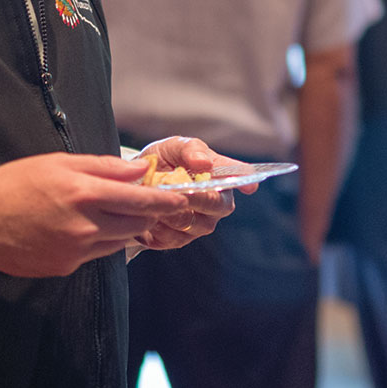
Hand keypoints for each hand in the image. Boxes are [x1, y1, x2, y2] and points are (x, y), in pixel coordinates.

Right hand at [0, 152, 191, 276]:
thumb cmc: (15, 183)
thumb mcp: (59, 162)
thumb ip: (103, 166)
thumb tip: (139, 170)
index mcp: (84, 193)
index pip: (141, 201)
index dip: (166, 202)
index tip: (182, 200)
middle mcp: (84, 226)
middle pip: (137, 225)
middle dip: (148, 215)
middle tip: (151, 205)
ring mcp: (75, 251)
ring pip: (119, 241)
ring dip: (124, 228)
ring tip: (111, 213)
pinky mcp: (65, 267)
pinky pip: (96, 254)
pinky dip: (99, 240)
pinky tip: (83, 227)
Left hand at [132, 136, 242, 250]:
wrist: (137, 182)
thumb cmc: (164, 160)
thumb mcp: (173, 147)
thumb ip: (190, 150)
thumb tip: (204, 163)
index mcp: (221, 177)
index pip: (240, 177)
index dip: (246, 182)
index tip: (250, 186)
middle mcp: (217, 203)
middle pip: (217, 205)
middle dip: (197, 197)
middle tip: (176, 188)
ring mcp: (200, 224)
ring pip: (193, 224)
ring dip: (172, 210)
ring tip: (154, 196)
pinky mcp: (178, 240)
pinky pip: (171, 237)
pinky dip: (157, 224)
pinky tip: (148, 212)